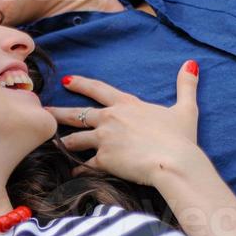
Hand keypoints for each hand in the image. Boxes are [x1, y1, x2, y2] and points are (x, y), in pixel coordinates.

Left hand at [50, 60, 199, 186]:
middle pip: (77, 114)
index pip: (98, 90)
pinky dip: (78, 167)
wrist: (174, 162)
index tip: (67, 80)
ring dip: (63, 141)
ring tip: (51, 142)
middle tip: (44, 111)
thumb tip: (191, 64)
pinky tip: (71, 170)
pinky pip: (85, 164)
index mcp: (127, 104)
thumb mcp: (185, 109)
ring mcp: (104, 139)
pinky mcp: (103, 160)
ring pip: (75, 139)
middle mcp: (110, 119)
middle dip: (58, 112)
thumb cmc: (180, 138)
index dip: (81, 84)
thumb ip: (185, 86)